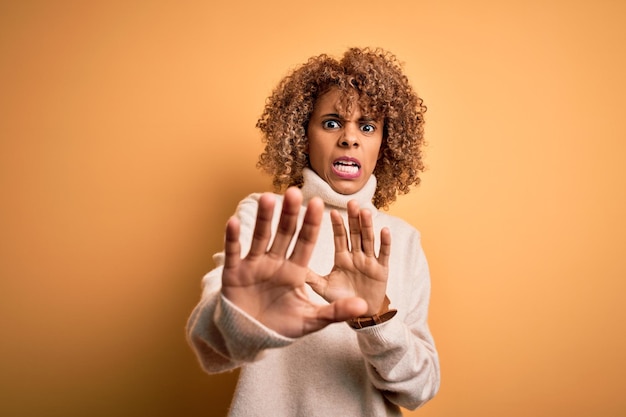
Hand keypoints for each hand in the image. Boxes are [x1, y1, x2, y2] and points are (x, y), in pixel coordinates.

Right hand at [221, 187, 367, 337]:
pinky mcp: (233, 273)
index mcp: (295, 271)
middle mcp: (275, 262)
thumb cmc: (281, 326)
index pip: (305, 243)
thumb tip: (364, 306)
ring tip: (268, 198)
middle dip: (290, 215)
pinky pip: (233, 252)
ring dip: (264, 219)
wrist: (249, 337)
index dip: (311, 224)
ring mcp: (254, 265)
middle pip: (284, 234)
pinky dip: (232, 238)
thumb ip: (336, 312)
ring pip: (260, 237)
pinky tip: (234, 222)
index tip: (319, 204)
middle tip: (295, 192)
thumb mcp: (311, 320)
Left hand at [307, 200, 390, 315]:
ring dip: (367, 226)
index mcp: (342, 257)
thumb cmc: (341, 299)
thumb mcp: (323, 288)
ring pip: (368, 240)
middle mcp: (356, 256)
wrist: (360, 317)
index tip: (332, 211)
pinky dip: (385, 243)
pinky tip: (384, 230)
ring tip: (365, 212)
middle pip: (355, 234)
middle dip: (353, 219)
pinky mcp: (382, 271)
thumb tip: (291, 266)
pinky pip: (383, 255)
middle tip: (352, 203)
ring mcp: (369, 262)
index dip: (337, 225)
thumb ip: (311, 278)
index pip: (339, 237)